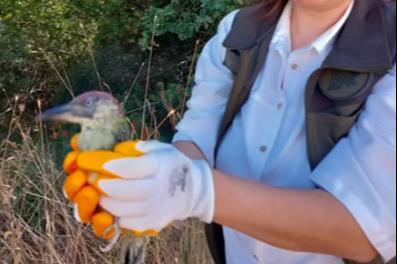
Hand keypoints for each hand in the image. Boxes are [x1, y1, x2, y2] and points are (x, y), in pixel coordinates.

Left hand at [64, 139, 214, 235]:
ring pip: (124, 210)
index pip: (133, 167)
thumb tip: (117, 149)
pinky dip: (117, 216)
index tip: (98, 162)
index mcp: (160, 165)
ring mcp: (157, 208)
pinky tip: (114, 207)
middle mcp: (159, 187)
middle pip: (127, 191)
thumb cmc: (170, 165)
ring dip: (107, 203)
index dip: (113, 165)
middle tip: (96, 182)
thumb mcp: (161, 148)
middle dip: (107, 187)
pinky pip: (129, 223)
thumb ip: (140, 147)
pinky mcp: (154, 222)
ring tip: (101, 195)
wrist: (192, 189)